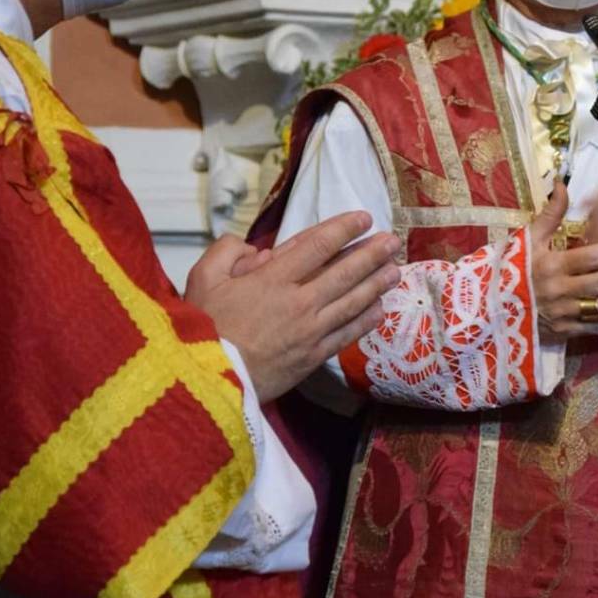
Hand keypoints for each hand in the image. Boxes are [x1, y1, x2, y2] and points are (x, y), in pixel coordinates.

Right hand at [185, 214, 400, 402]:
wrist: (209, 379)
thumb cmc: (203, 327)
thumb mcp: (202, 278)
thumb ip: (229, 252)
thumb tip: (260, 252)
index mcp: (272, 279)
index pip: (317, 245)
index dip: (344, 229)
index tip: (363, 218)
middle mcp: (299, 302)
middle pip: (345, 272)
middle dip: (372, 253)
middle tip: (392, 240)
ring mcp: (310, 331)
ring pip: (353, 302)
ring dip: (377, 283)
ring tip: (395, 269)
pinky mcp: (313, 357)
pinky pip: (347, 334)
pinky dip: (366, 320)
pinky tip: (380, 309)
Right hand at [528, 182, 597, 340]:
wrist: (489, 307)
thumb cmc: (513, 268)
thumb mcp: (528, 239)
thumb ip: (550, 214)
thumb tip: (562, 184)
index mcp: (551, 264)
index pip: (589, 258)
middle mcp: (558, 290)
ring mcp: (561, 313)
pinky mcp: (563, 332)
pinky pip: (594, 328)